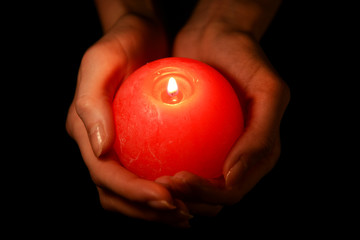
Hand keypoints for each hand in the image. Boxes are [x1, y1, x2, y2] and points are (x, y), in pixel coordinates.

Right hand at [66, 14, 191, 226]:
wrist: (140, 35)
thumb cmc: (120, 43)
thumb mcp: (100, 62)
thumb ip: (91, 104)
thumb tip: (100, 150)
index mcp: (84, 132)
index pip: (103, 175)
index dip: (131, 193)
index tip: (165, 198)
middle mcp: (99, 147)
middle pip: (115, 195)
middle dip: (145, 210)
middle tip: (181, 213)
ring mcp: (117, 150)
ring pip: (131, 195)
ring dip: (156, 212)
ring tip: (188, 214)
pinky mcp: (137, 147)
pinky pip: (149, 177)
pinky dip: (167, 194)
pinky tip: (191, 197)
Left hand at [156, 1, 289, 215]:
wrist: (216, 36)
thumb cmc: (244, 57)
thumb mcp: (268, 89)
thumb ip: (261, 135)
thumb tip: (232, 177)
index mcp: (260, 154)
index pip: (233, 190)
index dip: (206, 195)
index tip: (176, 179)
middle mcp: (240, 159)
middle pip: (213, 198)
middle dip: (187, 199)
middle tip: (159, 182)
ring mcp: (219, 152)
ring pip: (195, 190)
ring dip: (174, 194)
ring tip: (150, 180)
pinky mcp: (199, 142)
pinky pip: (181, 163)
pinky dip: (164, 171)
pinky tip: (145, 165)